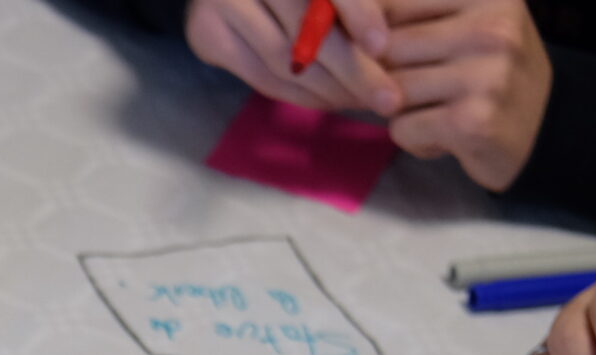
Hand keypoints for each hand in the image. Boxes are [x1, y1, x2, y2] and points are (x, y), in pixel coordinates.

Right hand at [184, 0, 401, 115]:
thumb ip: (350, 4)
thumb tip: (388, 46)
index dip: (358, 12)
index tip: (382, 46)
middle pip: (306, 29)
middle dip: (353, 70)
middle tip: (389, 99)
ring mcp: (221, 3)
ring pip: (284, 61)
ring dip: (330, 90)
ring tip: (366, 103)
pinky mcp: (206, 34)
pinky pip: (262, 78)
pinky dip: (302, 95)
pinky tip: (333, 100)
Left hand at [380, 0, 550, 188]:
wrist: (544, 130)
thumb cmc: (489, 72)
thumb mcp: (467, 24)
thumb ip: (414, 16)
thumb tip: (341, 19)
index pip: (392, 5)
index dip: (370, 32)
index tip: (377, 50)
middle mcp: (492, 28)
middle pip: (386, 48)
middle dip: (384, 74)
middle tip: (416, 86)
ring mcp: (486, 75)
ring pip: (390, 90)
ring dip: (399, 110)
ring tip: (436, 109)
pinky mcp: (473, 121)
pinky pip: (402, 128)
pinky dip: (414, 139)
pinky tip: (446, 135)